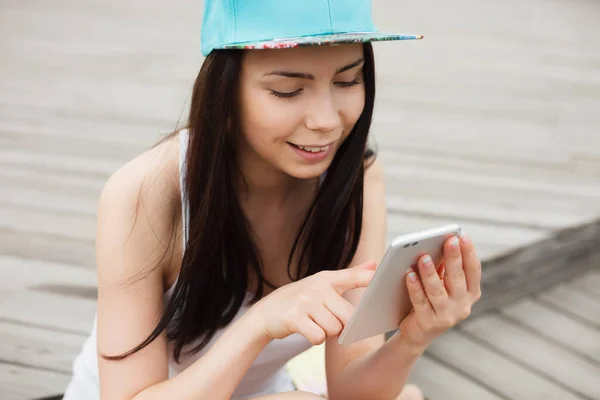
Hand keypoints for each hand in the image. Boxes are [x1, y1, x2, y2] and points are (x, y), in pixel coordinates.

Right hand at [249, 261, 376, 344]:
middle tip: (330, 322)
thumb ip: (350, 276)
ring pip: (334, 329)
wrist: (266, 313)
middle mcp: (317, 287)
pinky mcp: (294, 317)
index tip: (381, 277)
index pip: (353, 277)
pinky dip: (315, 339)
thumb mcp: (323, 284)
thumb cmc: (301, 300)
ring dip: (327, 333)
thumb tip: (374, 263)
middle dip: (342, 326)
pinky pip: (318, 336)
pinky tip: (307, 331)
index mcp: (327, 278)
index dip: (368, 278)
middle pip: (348, 316)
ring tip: (315, 324)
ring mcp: (304, 301)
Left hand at [398, 234, 481, 349]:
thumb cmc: (431, 301)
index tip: (463, 236)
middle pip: (457, 279)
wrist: (418, 333)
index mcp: (470, 293)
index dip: (469, 253)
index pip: (473, 271)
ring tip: (423, 257)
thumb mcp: (442, 284)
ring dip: (430, 273)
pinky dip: (414, 287)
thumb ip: (444, 268)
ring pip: (438, 291)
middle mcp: (462, 306)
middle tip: (448, 240)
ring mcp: (447, 317)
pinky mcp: (429, 324)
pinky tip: (408, 274)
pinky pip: (420, 302)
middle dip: (453, 258)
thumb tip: (440, 244)